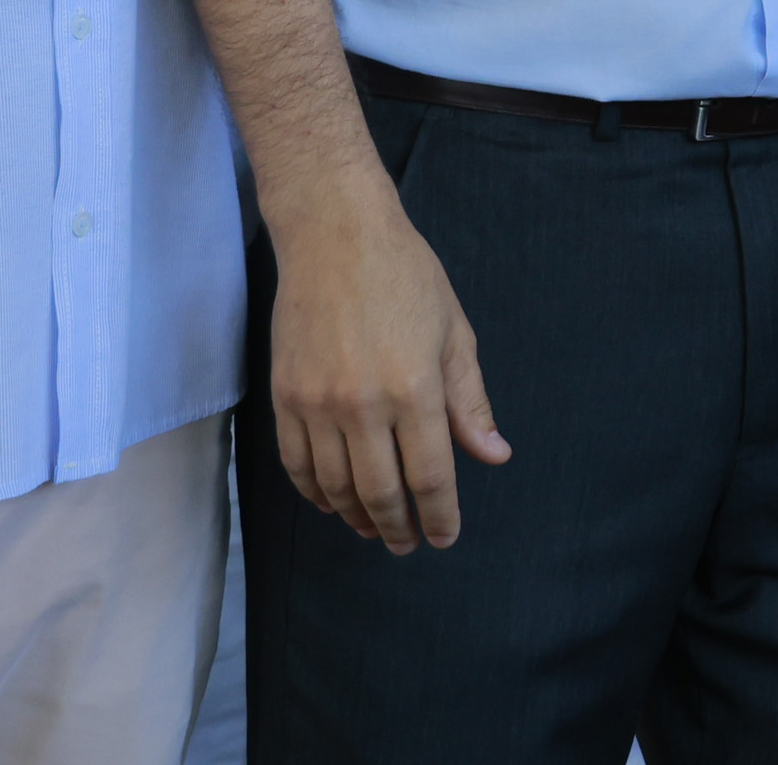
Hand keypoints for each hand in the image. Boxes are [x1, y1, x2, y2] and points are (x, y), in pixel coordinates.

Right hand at [266, 177, 511, 551]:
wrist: (334, 234)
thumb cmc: (405, 276)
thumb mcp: (453, 333)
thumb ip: (470, 402)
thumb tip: (494, 456)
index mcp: (415, 389)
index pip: (431, 476)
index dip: (440, 516)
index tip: (445, 537)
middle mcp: (363, 404)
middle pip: (380, 493)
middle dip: (399, 528)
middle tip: (408, 544)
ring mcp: (316, 403)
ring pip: (335, 488)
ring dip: (357, 517)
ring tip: (374, 527)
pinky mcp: (284, 396)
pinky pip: (297, 465)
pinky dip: (315, 493)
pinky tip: (332, 500)